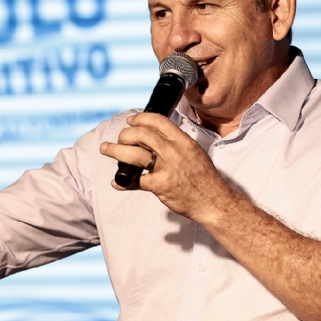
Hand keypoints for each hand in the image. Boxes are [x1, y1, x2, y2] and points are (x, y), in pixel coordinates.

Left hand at [99, 112, 230, 222]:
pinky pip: (136, 180)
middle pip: (141, 135)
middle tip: (120, 139)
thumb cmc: (204, 179)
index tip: (131, 121)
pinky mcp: (160, 185)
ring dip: (116, 151)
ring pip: (134, 154)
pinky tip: (118, 181)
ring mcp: (167, 168)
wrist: (213, 201)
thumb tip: (154, 139)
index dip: (140, 118)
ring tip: (107, 149)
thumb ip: (175, 144)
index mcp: (183, 141)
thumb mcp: (194, 153)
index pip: (158, 121)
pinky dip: (124, 181)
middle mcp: (174, 151)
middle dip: (125, 135)